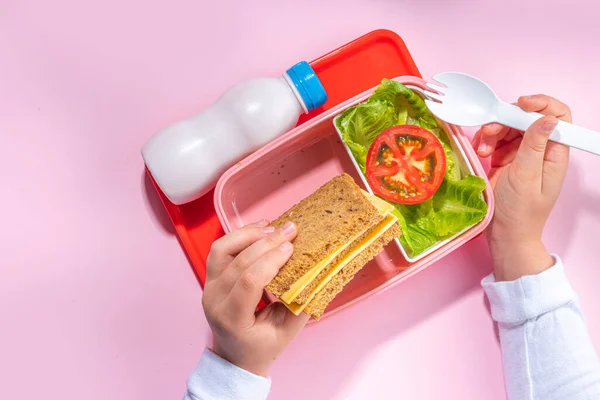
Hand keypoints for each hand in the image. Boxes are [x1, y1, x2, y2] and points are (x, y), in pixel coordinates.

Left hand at [202, 219, 308, 375]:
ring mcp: (208, 286)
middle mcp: (214, 300)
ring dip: (249, 234)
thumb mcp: (287, 333)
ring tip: (273, 226)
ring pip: (222, 249)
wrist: (235, 355)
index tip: (291, 247)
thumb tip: (318, 273)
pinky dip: (240, 235)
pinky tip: (260, 228)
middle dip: (267, 242)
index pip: (248, 282)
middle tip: (291, 229)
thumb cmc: (262, 346)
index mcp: (232, 319)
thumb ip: (301, 304)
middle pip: (238, 262)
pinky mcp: (211, 277)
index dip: (270, 260)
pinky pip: (220, 249)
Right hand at [472, 95, 571, 280]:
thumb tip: (548, 118)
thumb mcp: (526, 177)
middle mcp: (540, 150)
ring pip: (508, 127)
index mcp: (554, 154)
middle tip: (490, 131)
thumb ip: (534, 145)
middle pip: (526, 118)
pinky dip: (484, 141)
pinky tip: (480, 152)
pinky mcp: (504, 159)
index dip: (541, 104)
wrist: (503, 234)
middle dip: (507, 120)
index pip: (558, 117)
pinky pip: (494, 139)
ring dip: (491, 132)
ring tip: (482, 148)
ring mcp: (521, 154)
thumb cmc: (520, 212)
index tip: (520, 104)